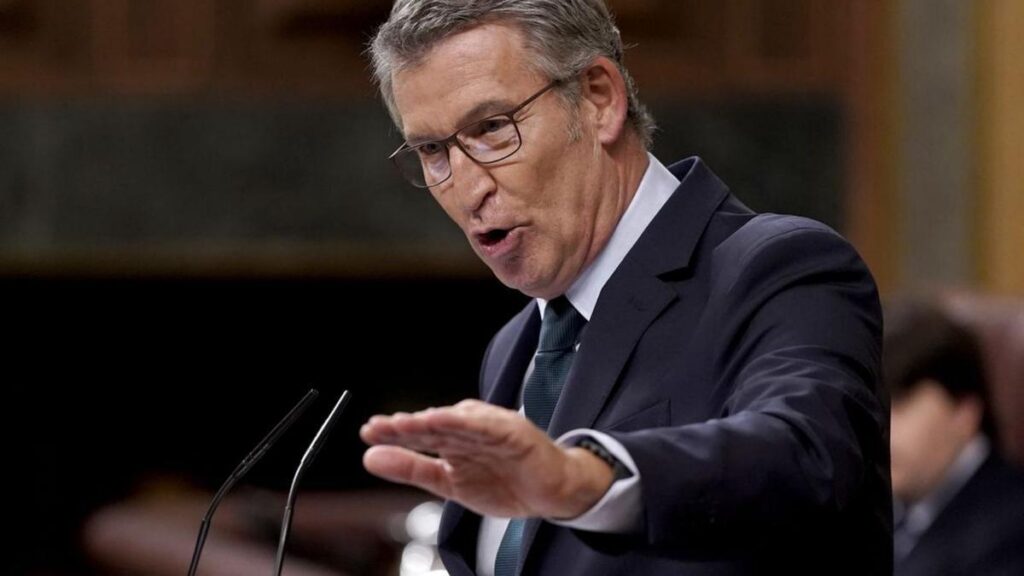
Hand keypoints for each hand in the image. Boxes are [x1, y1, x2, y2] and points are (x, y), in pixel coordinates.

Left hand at [360, 399, 614, 518]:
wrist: (552, 493)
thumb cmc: (504, 483)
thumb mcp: (448, 483)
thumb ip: (411, 468)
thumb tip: (370, 457)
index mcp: (451, 438)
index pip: (418, 433)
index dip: (394, 432)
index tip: (369, 433)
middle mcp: (468, 428)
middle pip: (433, 424)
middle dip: (406, 426)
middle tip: (380, 427)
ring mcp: (492, 428)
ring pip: (458, 422)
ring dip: (433, 421)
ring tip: (408, 424)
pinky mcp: (515, 433)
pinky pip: (491, 427)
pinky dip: (472, 423)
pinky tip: (451, 420)